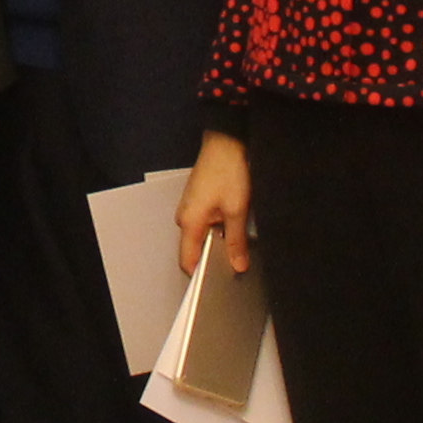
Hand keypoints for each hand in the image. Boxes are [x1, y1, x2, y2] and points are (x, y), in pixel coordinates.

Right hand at [176, 128, 251, 276]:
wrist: (225, 142)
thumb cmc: (227, 170)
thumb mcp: (237, 210)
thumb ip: (236, 241)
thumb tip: (237, 263)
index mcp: (189, 222)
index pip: (187, 261)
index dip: (202, 274)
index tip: (219, 280)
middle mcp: (184, 216)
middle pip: (195, 249)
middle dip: (214, 256)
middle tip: (236, 256)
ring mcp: (189, 207)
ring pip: (201, 236)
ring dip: (217, 240)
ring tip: (236, 232)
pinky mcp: (197, 200)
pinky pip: (204, 223)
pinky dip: (217, 227)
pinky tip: (233, 219)